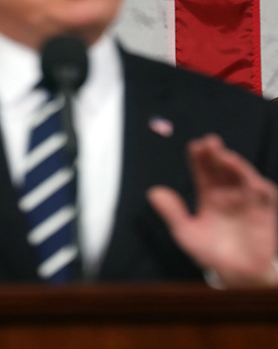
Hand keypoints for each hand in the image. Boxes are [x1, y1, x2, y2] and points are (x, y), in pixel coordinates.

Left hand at [147, 134, 277, 286]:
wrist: (235, 275)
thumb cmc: (210, 253)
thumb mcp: (186, 233)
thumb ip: (172, 213)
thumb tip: (153, 192)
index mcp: (209, 196)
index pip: (204, 172)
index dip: (200, 158)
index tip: (195, 145)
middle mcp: (228, 195)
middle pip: (222, 169)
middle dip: (216, 154)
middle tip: (209, 142)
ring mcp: (246, 202)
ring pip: (243, 177)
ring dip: (236, 166)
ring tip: (225, 157)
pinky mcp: (263, 213)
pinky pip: (264, 196)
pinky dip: (259, 186)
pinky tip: (250, 181)